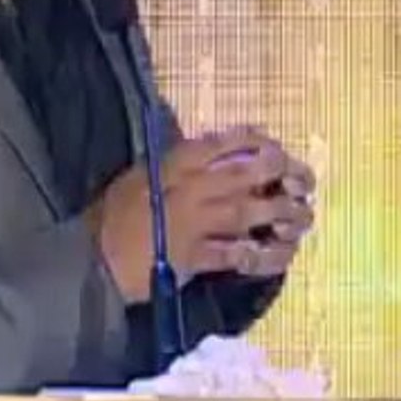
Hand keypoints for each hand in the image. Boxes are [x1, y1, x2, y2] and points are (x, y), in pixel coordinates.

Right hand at [88, 127, 313, 303]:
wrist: (97, 259)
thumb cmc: (113, 215)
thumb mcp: (140, 175)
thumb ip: (174, 163)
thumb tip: (210, 151)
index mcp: (175, 163)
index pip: (224, 142)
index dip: (256, 141)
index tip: (276, 147)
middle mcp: (192, 188)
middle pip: (248, 173)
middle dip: (282, 174)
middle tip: (302, 180)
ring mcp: (197, 223)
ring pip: (252, 213)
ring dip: (284, 215)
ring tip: (304, 217)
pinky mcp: (199, 257)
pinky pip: (242, 256)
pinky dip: (267, 256)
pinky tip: (284, 254)